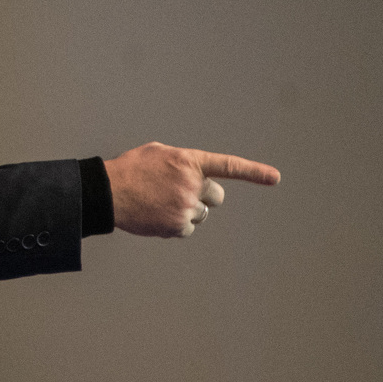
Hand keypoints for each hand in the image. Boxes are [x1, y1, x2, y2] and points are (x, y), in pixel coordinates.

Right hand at [104, 142, 279, 237]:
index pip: (228, 166)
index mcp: (189, 161)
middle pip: (216, 197)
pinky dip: (174, 224)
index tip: (275, 178)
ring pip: (200, 214)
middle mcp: (191, 184)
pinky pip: (187, 228)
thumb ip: (182, 161)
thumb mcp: (158, 153)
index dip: (254, 172)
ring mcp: (185, 206)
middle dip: (203, 196)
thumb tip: (194, 173)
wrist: (107, 193)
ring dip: (185, 210)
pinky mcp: (176, 225)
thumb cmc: (130, 170)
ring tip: (159, 203)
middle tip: (179, 193)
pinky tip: (155, 215)